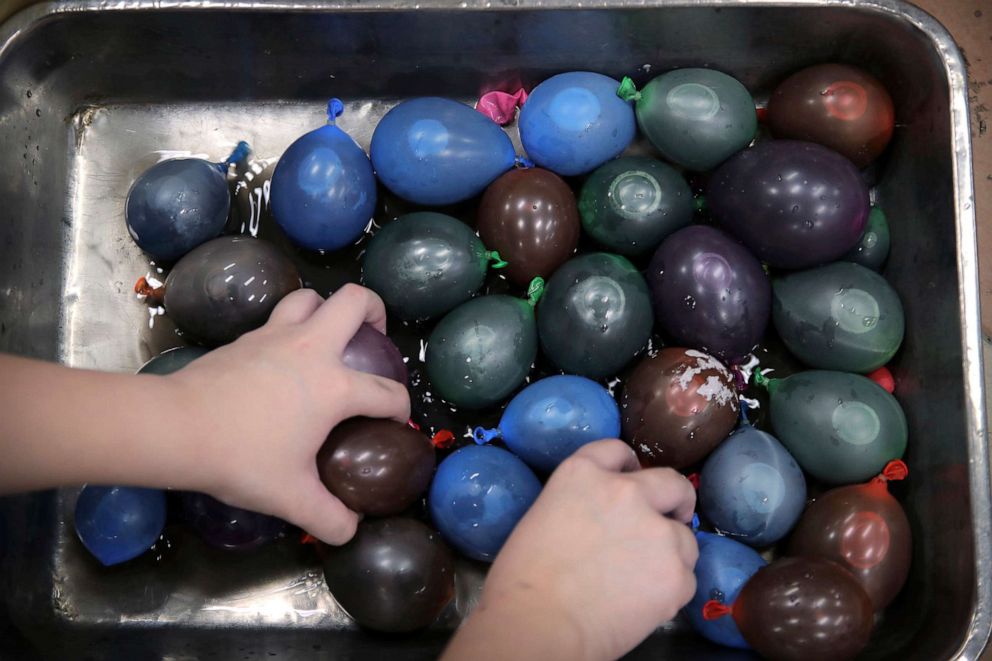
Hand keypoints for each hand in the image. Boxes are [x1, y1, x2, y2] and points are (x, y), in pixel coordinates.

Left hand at [166, 285, 409, 544]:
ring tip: (328, 337)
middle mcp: (311, 349)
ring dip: (326, 309)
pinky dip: (289, 329)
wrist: (176, 427)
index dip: (399, 409)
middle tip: (374, 338)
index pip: (386, 392)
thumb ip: (329, 518)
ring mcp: (275, 337)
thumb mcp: (291, 498)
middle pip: (355, 301)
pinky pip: (277, 318)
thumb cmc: (240, 457)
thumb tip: (350, 531)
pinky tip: (282, 360)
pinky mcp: (244, 338)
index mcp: (334, 387)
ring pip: (310, 298)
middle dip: (375, 311)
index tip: (394, 423)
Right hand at [443, 440, 697, 660]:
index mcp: (583, 473)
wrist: (539, 624)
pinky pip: (685, 577)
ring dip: (670, 551)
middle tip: (671, 517)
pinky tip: (642, 603)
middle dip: (676, 500)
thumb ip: (581, 505)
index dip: (628, 466)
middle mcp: (627, 492)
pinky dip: (669, 589)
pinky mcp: (676, 573)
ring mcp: (657, 531)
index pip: (617, 451)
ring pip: (684, 537)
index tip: (630, 480)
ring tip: (643, 578)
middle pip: (671, 482)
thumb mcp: (544, 516)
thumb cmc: (523, 580)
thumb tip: (602, 522)